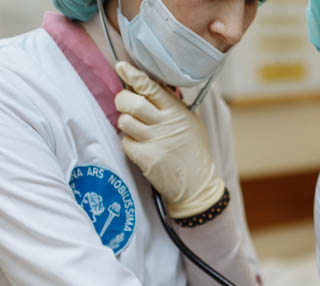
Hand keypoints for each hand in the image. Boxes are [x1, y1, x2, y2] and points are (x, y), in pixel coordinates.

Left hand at [114, 61, 225, 217]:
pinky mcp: (146, 157)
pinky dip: (129, 144)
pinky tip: (141, 148)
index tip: (121, 67)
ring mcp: (155, 141)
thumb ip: (172, 105)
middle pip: (131, 102)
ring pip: (124, 121)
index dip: (133, 75)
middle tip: (125, 106)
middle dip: (122, 101)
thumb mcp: (190, 123)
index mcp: (177, 111)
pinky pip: (125, 142)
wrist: (197, 185)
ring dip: (126, 124)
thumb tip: (148, 86)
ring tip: (137, 131)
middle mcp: (165, 124)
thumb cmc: (193, 152)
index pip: (150, 87)